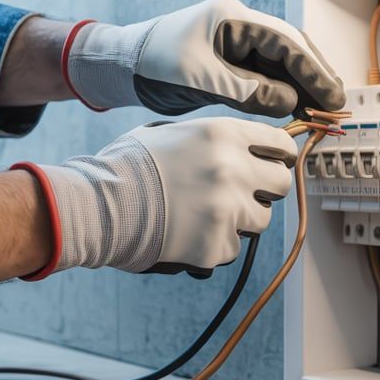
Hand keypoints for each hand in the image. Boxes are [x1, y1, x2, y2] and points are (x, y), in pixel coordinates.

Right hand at [31, 117, 296, 276]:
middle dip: (266, 189)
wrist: (98, 206)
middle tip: (246, 193)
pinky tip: (190, 234)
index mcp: (223, 134)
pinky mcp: (217, 245)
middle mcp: (233, 170)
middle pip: (281, 183)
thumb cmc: (129, 165)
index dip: (279, 155)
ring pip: (262, 220)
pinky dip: (217, 244)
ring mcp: (228, 210)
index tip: (274, 162)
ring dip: (243, 219)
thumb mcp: (173, 132)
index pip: (279, 144)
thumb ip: (214, 139)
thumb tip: (247, 145)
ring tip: (208, 214)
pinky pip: (234, 247)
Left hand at [64, 0, 343, 116]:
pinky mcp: (233, 61)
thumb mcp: (200, 80)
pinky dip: (285, 91)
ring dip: (304, 85)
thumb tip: (290, 103)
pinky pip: (269, 75)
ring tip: (324, 109)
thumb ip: (248, 91)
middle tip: (337, 104)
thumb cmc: (152, 64)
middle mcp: (240, 24)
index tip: (332, 95)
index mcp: (233, 17)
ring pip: (283, 63)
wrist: (122, 66)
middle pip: (292, 49)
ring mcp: (238, 42)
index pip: (286, 42)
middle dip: (316, 76)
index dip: (314, 70)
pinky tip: (298, 108)